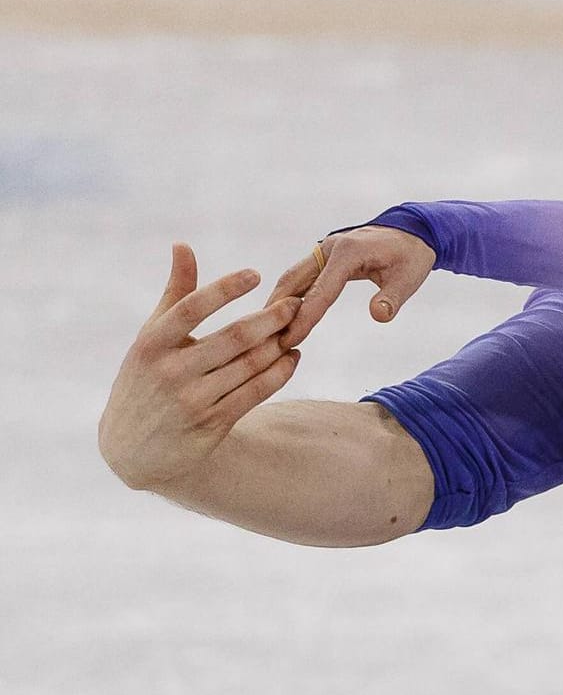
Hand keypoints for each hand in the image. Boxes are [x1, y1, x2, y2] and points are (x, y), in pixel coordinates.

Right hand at [99, 243, 302, 490]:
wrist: (132, 449)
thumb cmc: (146, 379)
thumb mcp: (151, 338)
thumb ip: (174, 293)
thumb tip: (183, 245)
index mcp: (150, 344)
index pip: (191, 308)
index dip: (225, 289)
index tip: (256, 275)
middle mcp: (169, 371)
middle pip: (233, 337)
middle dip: (271, 318)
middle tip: (296, 303)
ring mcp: (190, 400)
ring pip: (250, 365)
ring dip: (279, 345)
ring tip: (298, 327)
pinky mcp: (211, 424)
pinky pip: (256, 393)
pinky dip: (280, 373)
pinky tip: (293, 357)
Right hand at [268, 225, 435, 348]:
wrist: (412, 232)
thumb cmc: (412, 256)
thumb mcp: (410, 277)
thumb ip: (393, 297)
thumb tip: (378, 316)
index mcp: (347, 253)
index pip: (321, 290)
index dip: (304, 317)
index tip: (289, 340)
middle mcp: (328, 249)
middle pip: (292, 281)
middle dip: (276, 310)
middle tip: (263, 340)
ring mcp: (323, 251)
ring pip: (291, 279)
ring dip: (277, 303)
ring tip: (264, 333)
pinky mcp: (322, 257)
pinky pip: (300, 278)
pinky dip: (288, 297)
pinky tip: (279, 318)